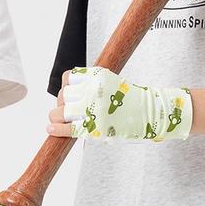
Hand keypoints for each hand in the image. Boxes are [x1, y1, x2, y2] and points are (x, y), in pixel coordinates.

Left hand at [48, 66, 192, 141]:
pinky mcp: (95, 128)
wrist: (153, 113)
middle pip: (63, 95)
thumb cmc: (131, 99)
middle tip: (67, 110)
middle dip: (62, 103)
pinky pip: (68, 128)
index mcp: (97, 76)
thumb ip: (90, 84)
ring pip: (61, 111)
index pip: (68, 78)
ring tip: (58, 120)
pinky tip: (51, 129)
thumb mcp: (111, 81)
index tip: (70, 94)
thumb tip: (65, 94)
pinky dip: (57, 129)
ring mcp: (94, 109)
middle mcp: (94, 90)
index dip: (66, 87)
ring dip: (57, 116)